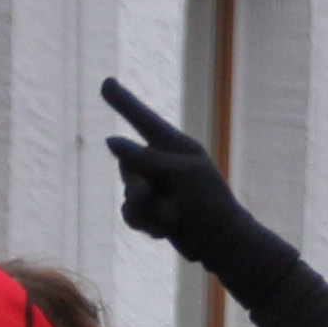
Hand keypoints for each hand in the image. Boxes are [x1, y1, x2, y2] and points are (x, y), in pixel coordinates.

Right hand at [100, 77, 256, 258]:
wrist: (220, 243)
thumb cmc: (209, 203)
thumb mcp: (180, 174)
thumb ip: (144, 157)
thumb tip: (110, 140)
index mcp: (176, 147)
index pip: (144, 120)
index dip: (124, 102)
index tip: (107, 82)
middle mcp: (163, 164)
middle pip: (127, 165)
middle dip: (137, 185)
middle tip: (155, 196)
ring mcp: (156, 187)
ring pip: (127, 194)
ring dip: (144, 210)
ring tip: (171, 218)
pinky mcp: (151, 211)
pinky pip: (130, 214)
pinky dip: (145, 223)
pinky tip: (166, 230)